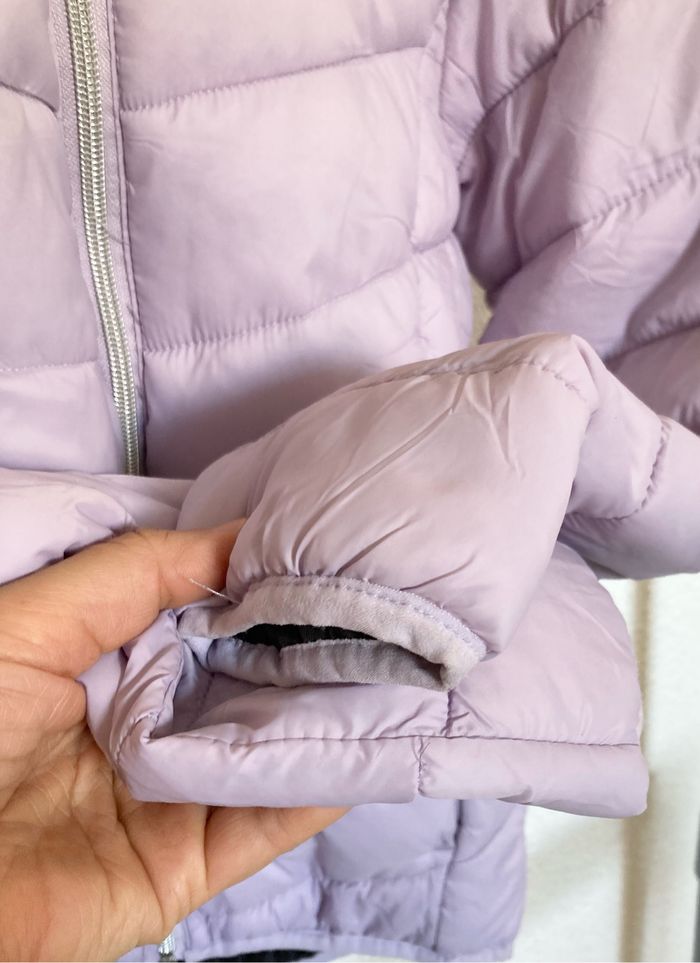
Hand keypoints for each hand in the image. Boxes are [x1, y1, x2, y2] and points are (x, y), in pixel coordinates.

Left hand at [0, 525, 344, 961]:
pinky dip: (318, 789)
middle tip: (383, 607)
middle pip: (243, 685)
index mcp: (107, 663)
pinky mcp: (181, 869)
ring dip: (328, 714)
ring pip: (265, 752)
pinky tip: (372, 743)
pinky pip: (262, 825)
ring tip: (398, 663)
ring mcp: (166, 800)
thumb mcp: (32, 621)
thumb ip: (136, 573)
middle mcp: (144, 727)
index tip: (327, 553)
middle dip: (308, 648)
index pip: (205, 618)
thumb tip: (240, 538)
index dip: (263, 588)